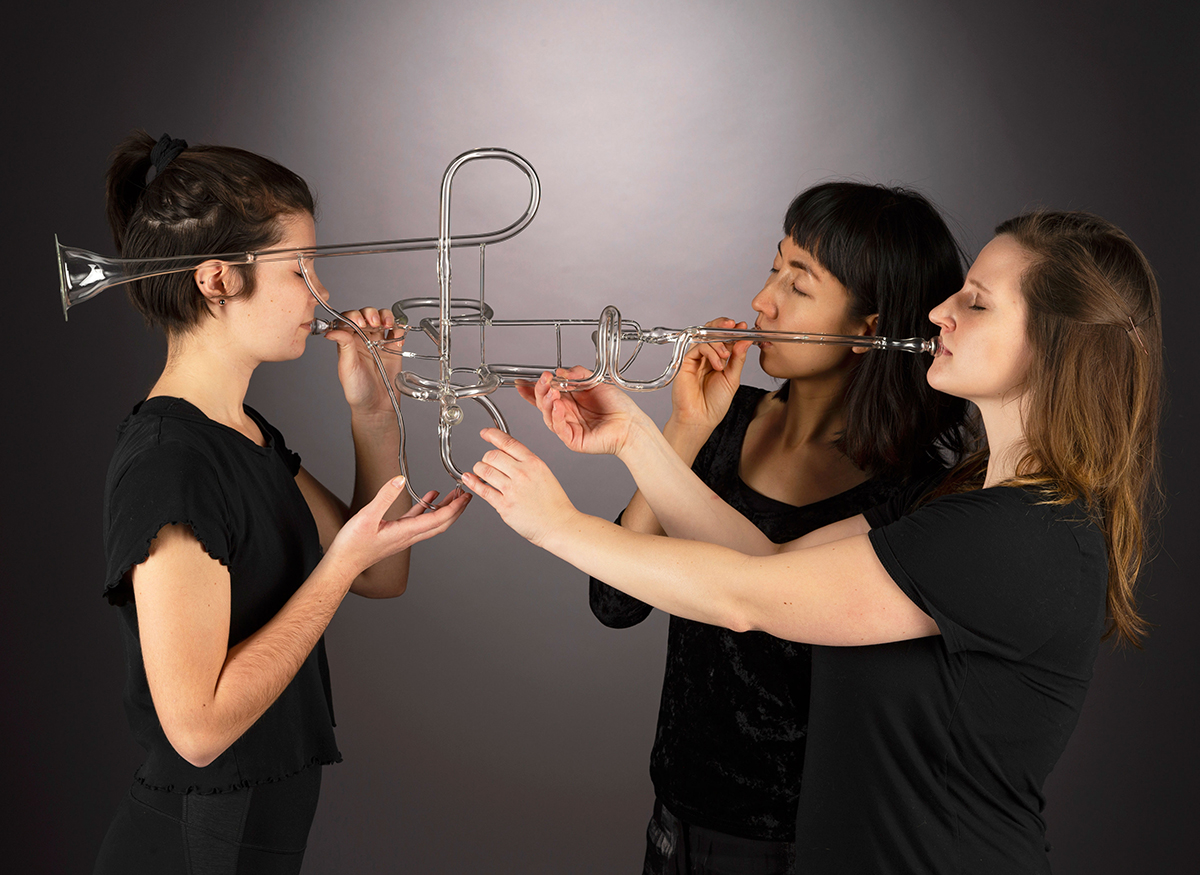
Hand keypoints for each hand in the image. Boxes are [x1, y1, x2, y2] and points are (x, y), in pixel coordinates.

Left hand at [324, 307, 404, 414]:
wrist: (376, 406)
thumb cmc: (357, 391)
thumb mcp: (347, 367)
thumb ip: (343, 346)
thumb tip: (331, 330)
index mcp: (348, 342)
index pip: (348, 319)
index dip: (354, 316)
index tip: (358, 323)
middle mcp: (363, 339)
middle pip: (366, 315)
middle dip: (370, 314)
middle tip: (373, 324)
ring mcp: (379, 343)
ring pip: (382, 319)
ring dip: (385, 316)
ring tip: (386, 325)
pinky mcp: (394, 349)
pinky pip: (398, 332)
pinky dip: (399, 328)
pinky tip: (396, 336)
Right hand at [326, 477, 469, 574]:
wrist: (343, 563)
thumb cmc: (353, 545)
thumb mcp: (367, 516)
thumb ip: (384, 496)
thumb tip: (400, 479)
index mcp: (406, 532)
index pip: (439, 519)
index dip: (455, 507)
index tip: (466, 496)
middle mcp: (409, 536)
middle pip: (442, 523)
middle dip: (457, 509)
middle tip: (466, 494)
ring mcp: (404, 536)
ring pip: (432, 522)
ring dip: (445, 508)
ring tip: (453, 494)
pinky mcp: (396, 534)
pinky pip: (417, 520)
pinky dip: (426, 509)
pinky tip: (428, 497)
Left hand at [462, 429, 577, 547]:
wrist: (559, 524)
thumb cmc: (554, 503)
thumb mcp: (544, 474)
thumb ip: (526, 463)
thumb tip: (507, 455)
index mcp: (533, 463)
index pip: (508, 442)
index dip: (492, 435)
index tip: (485, 433)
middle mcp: (522, 473)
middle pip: (492, 455)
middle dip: (486, 458)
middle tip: (486, 462)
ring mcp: (512, 489)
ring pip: (484, 470)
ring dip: (479, 469)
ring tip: (480, 472)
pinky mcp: (504, 505)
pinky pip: (483, 490)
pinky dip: (473, 482)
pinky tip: (469, 479)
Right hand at [516, 367, 648, 456]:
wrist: (631, 424)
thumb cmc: (618, 407)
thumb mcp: (596, 382)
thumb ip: (577, 374)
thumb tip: (560, 371)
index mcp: (570, 400)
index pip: (546, 394)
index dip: (532, 389)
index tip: (522, 382)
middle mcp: (567, 413)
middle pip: (543, 404)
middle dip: (540, 391)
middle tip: (544, 380)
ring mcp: (568, 427)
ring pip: (548, 416)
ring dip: (547, 401)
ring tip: (552, 391)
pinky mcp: (572, 439)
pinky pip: (559, 428)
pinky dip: (556, 416)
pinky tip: (558, 406)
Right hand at [669, 317, 751, 433]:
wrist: (700, 418)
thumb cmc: (715, 404)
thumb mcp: (733, 378)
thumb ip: (738, 358)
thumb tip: (745, 341)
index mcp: (719, 360)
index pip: (725, 339)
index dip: (733, 330)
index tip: (743, 326)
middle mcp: (707, 357)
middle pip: (712, 332)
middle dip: (723, 326)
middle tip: (733, 325)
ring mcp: (696, 359)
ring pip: (705, 337)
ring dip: (719, 342)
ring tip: (725, 356)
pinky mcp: (686, 361)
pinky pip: (698, 347)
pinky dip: (710, 351)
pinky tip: (717, 364)